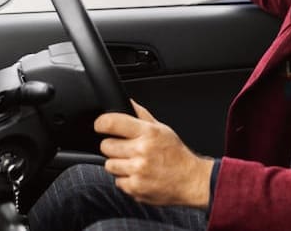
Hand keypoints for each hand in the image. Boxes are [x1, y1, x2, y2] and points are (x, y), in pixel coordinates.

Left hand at [94, 100, 213, 207]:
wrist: (190, 180)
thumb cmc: (176, 154)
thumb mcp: (162, 129)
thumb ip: (141, 115)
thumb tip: (127, 102)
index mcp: (148, 133)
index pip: (112, 123)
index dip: (101, 123)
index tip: (100, 126)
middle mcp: (142, 151)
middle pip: (106, 145)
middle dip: (113, 146)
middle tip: (126, 149)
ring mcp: (137, 170)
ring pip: (109, 165)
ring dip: (118, 164)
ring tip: (133, 163)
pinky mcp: (135, 188)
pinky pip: (118, 181)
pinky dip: (125, 179)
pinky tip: (138, 175)